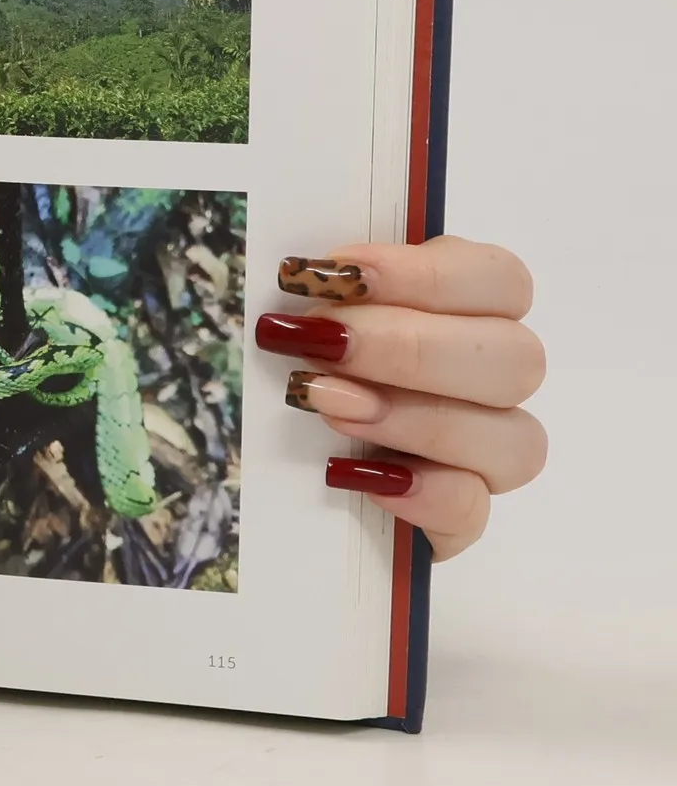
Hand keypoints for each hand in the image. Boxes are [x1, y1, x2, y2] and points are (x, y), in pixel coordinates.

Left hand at [257, 237, 544, 559]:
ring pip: (514, 441)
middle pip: (518, 360)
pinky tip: (353, 474)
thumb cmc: (296, 355)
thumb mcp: (306, 309)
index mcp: (469, 310)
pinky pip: (472, 513)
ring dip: (416, 419)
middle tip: (324, 342)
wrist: (266, 460)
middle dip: (413, 348)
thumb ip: (325, 284)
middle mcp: (491, 382)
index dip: (427, 274)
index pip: (501, 280)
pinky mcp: (454, 516)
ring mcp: (483, 454)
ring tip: (326, 404)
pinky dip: (420, 494)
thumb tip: (304, 269)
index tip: (340, 273)